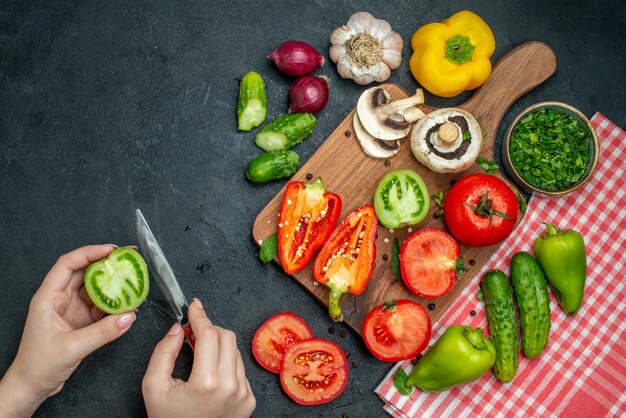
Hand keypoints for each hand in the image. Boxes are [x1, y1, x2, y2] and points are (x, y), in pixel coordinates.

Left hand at [0, 245, 136, 416]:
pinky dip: (114, 304)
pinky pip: (100, 306)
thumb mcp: (72, 347)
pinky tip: (127, 303)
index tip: (111, 250)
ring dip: (112, 284)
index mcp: (48, 297)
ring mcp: (71, 309)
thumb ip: (103, 332)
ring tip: (132, 278)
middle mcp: (59, 299)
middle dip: (105, 263)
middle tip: (127, 258)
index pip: (67, 265)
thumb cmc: (38, 365)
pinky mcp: (81, 321)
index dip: (89, 253)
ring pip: (94, 289)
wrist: (32, 386)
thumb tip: (130, 316)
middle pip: (83, 272)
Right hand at [142, 299, 255, 417]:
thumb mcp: (153, 387)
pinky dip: (225, 363)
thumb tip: (177, 328)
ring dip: (218, 346)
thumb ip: (163, 352)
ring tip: (199, 356)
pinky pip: (239, 369)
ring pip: (235, 351)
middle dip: (209, 329)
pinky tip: (210, 373)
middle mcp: (231, 387)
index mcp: (207, 383)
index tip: (193, 306)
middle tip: (192, 333)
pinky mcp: (250, 400)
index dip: (199, 316)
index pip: (209, 334)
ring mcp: (244, 394)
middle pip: (226, 337)